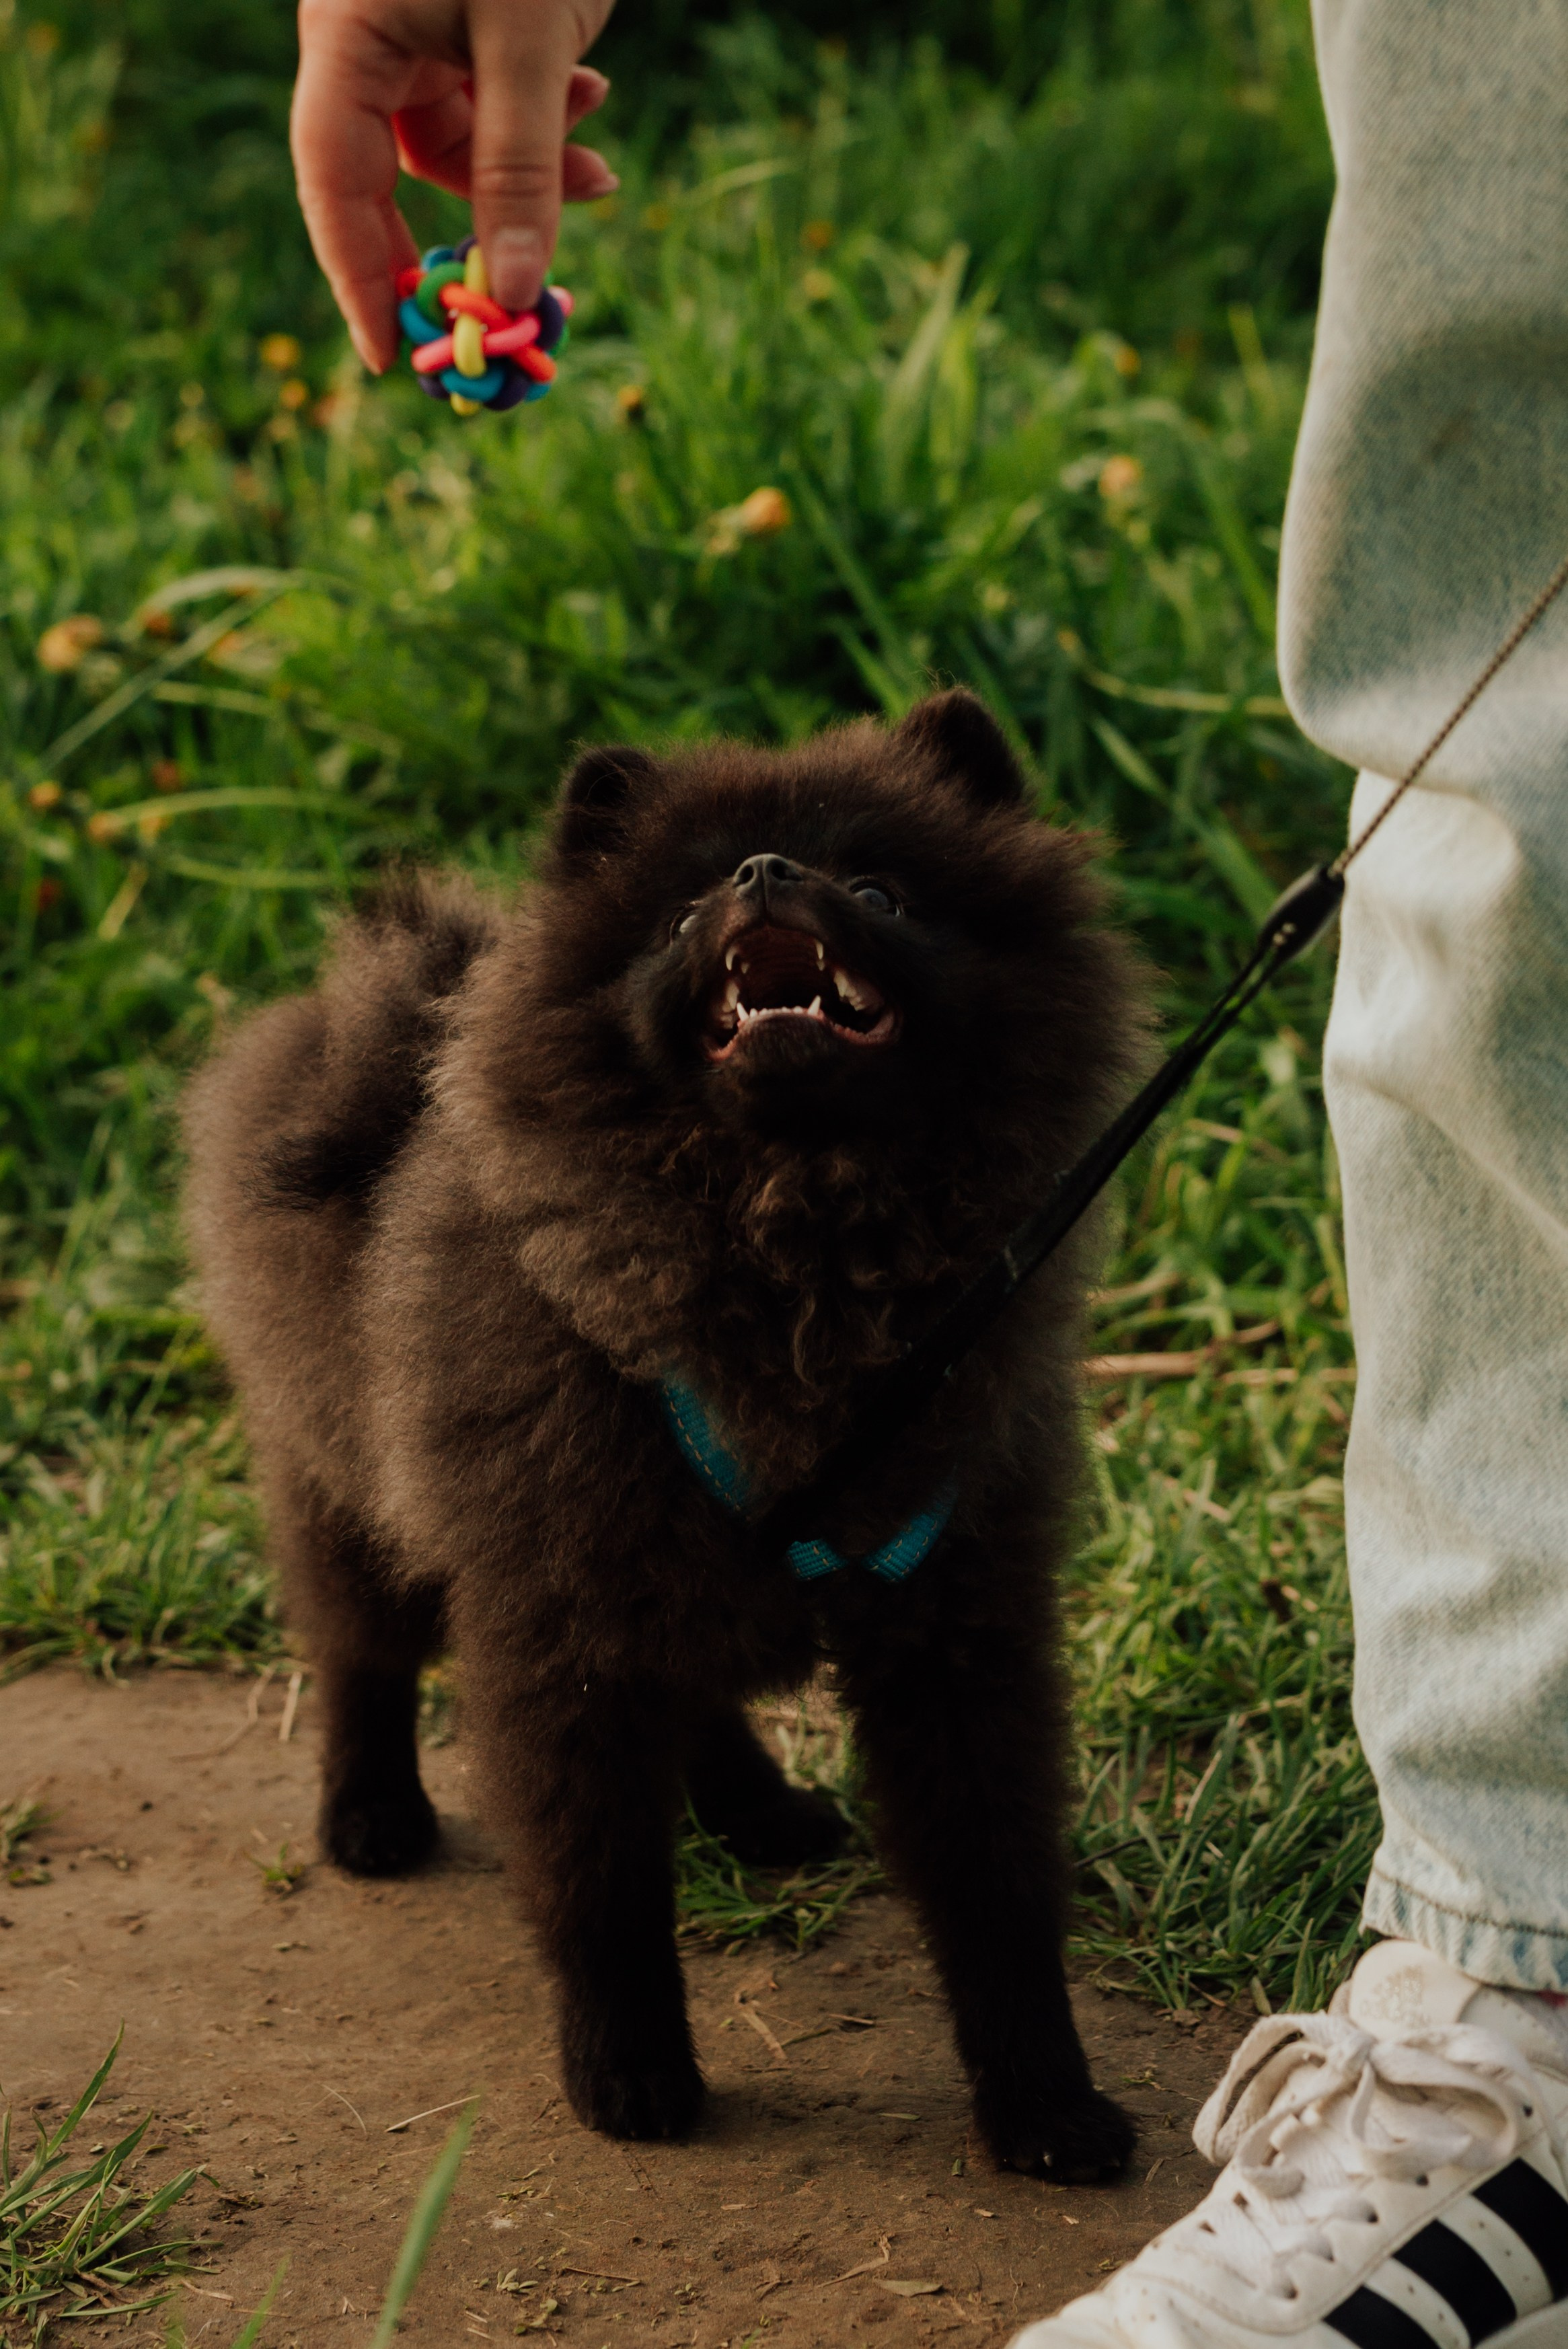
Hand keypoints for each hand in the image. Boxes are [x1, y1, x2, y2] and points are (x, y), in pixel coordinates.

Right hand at [291, 0, 618, 373]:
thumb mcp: (531, 46)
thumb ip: (521, 167)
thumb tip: (513, 293)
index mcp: (345, 39)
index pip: (332, 183)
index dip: (357, 278)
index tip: (389, 357)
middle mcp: (361, 45)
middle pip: (385, 178)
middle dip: (460, 240)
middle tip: (504, 311)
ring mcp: (406, 35)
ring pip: (454, 147)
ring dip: (529, 171)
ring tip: (597, 173)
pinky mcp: (453, 26)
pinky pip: (486, 105)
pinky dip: (540, 120)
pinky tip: (593, 97)